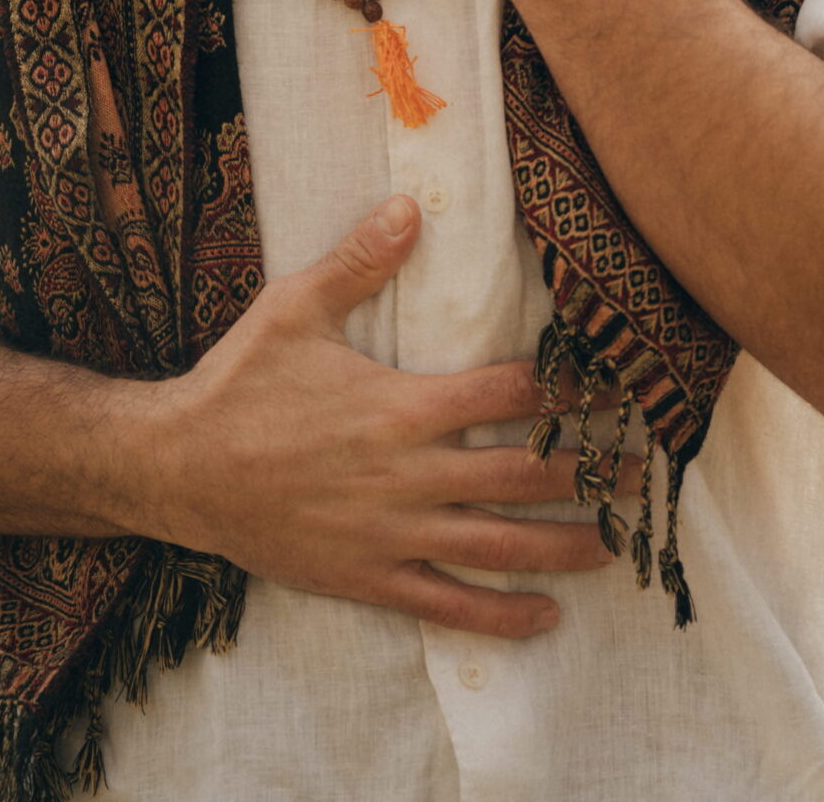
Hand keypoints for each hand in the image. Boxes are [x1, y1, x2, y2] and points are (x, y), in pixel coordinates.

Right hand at [148, 195, 638, 637]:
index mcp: (401, 406)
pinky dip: (502, 615)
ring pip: (499, 547)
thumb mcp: (294, 307)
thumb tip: (412, 207)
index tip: (610, 383)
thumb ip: (360, 261)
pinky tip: (545, 617)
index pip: (507, 396)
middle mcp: (408, 476)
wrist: (180, 469)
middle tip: (643, 469)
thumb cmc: (240, 382)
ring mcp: (393, 534)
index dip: (564, 389)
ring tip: (618, 543)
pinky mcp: (370, 578)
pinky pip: (449, 605)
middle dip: (588, 470)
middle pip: (522, 475)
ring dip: (566, 545)